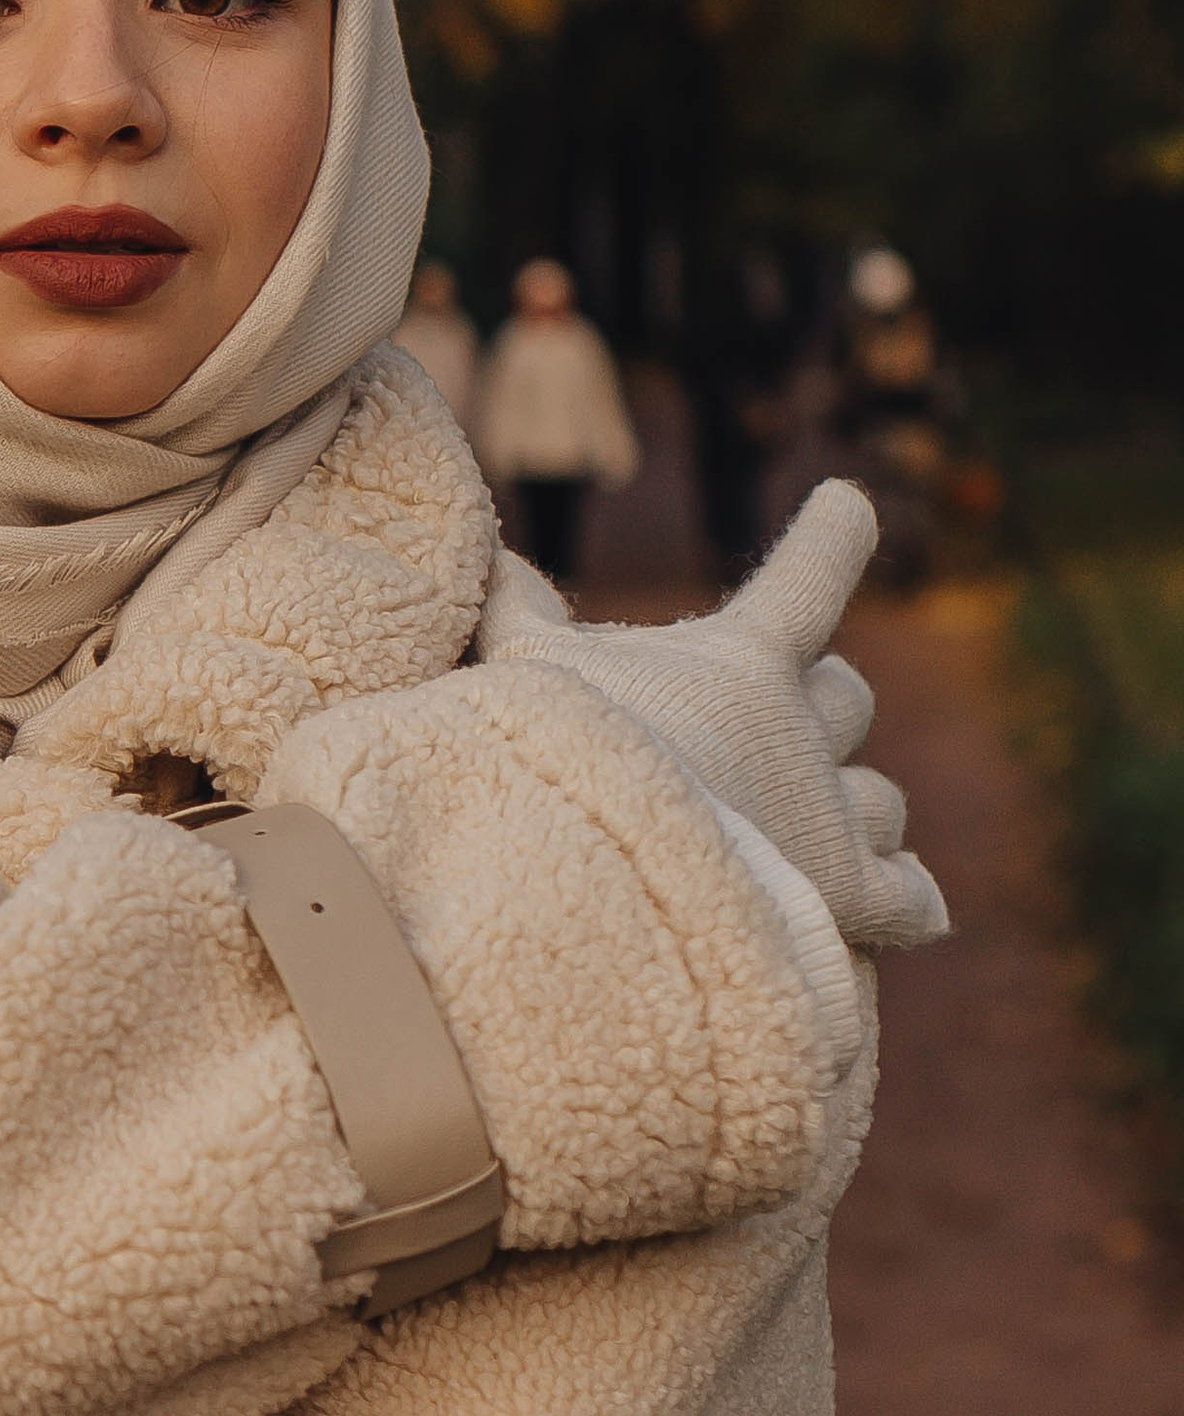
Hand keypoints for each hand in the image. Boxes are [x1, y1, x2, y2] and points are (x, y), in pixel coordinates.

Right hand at [477, 480, 948, 951]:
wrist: (603, 862)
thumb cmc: (562, 751)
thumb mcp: (526, 669)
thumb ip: (518, 612)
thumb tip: (493, 557)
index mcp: (743, 659)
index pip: (806, 576)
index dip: (831, 538)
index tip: (849, 502)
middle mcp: (804, 728)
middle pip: (847, 697)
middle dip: (826, 703)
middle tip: (789, 723)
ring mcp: (831, 814)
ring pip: (880, 800)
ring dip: (855, 809)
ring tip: (822, 834)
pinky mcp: (847, 897)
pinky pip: (909, 899)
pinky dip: (913, 901)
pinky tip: (922, 913)